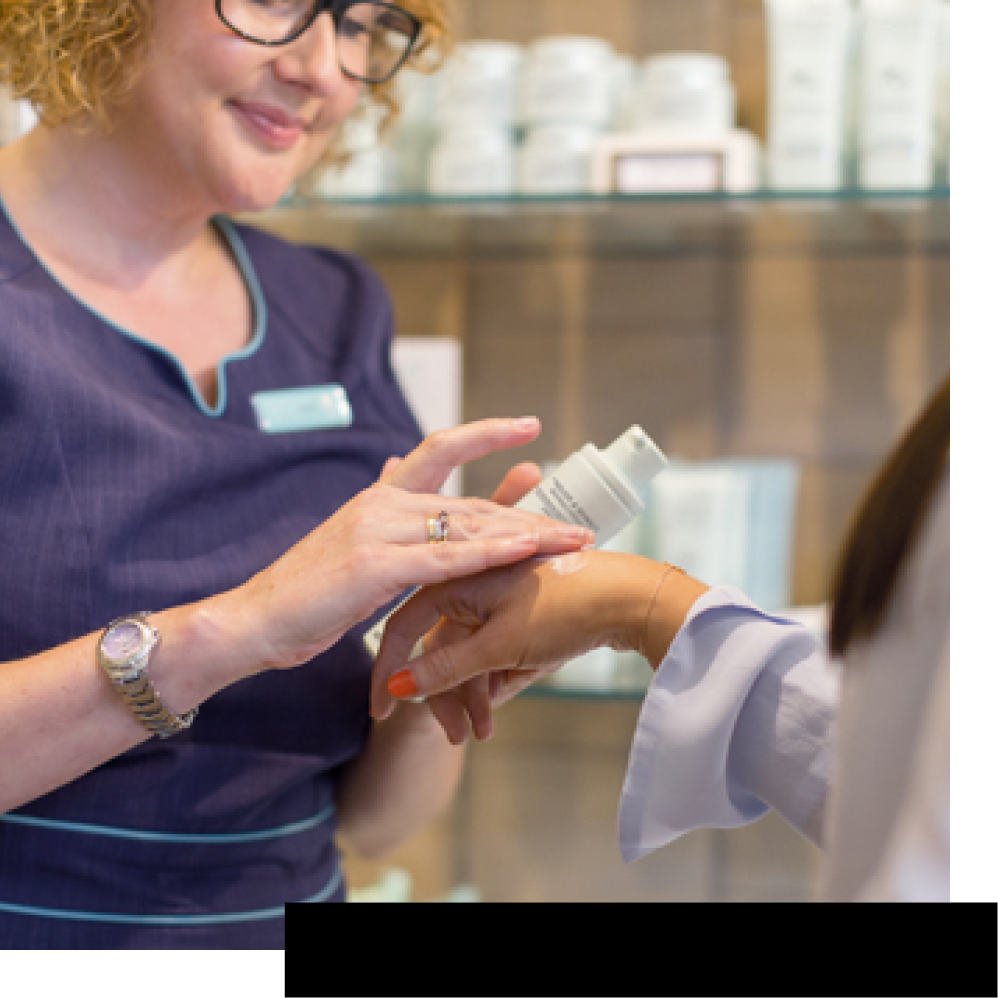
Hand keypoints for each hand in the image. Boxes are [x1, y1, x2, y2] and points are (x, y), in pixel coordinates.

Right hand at [231, 419, 594, 672]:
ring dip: (527, 535)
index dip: (486, 435)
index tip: (529, 427)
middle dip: (531, 514)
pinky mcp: (375, 566)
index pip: (440, 451)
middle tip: (579, 524)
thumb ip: (382, 505)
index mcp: (378, 496)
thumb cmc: (305, 591)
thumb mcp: (348, 540)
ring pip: (468, 527)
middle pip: (472, 502)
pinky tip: (529, 549)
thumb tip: (397, 463)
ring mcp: (378, 530)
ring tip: (572, 540)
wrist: (253, 619)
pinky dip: (492, 554)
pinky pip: (447, 557)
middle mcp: (382, 502)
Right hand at [370, 551, 683, 743]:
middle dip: (448, 694)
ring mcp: (498, 596)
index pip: (406, 625)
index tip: (382, 710)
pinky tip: (506, 700)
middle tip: (458, 735)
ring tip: (486, 730)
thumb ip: (445, 668)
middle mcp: (472, 581)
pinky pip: (495, 649)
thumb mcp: (498, 646)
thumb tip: (397, 687)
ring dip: (476, 692)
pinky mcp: (522, 610)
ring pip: (469, 653)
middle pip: (441, 646)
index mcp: (458, 575)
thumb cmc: (564, 609)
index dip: (392, 669)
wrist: (633, 597)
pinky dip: (498, 677)